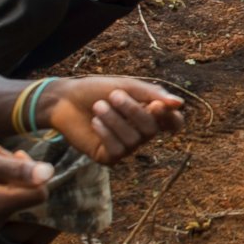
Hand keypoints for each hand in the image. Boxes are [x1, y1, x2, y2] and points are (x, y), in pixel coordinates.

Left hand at [42, 76, 184, 163]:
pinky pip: (118, 150)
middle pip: (151, 129)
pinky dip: (106, 133)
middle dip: (132, 111)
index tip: (158, 105)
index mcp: (150, 113)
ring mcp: (127, 147)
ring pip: (133, 140)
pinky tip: (95, 122)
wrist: (64, 100)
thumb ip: (152, 94)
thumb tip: (179, 104)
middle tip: (113, 95)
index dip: (170, 117)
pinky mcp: (110, 157)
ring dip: (114, 119)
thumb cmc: (96, 90)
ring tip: (98, 107)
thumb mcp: (126, 86)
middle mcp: (141, 133)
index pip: (174, 122)